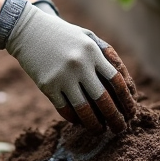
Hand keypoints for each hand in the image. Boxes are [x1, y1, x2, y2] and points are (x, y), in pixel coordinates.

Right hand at [0, 0, 136, 131]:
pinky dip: (74, 119)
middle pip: (103, 99)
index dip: (127, 100)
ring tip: (100, 130)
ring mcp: (63, 76)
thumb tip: (126, 85)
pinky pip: (65, 109)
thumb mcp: (87, 37)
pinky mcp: (47, 85)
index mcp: (93, 51)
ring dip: (95, 124)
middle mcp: (80, 64)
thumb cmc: (63, 35)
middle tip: (121, 129)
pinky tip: (80, 122)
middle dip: (115, 118)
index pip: (117, 81)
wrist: (28, 30)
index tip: (131, 112)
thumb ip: (106, 56)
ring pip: (84, 109)